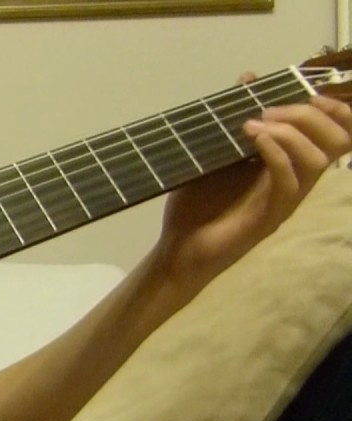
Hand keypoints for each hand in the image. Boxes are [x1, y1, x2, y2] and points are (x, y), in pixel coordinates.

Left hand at [156, 73, 351, 283]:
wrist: (177, 249)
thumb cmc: (197, 204)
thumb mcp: (215, 153)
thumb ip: (233, 118)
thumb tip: (247, 78)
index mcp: (289, 166)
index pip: (338, 135)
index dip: (335, 110)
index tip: (308, 92)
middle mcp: (295, 182)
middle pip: (336, 141)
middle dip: (307, 115)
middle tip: (268, 110)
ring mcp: (284, 201)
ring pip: (317, 160)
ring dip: (289, 132)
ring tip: (255, 124)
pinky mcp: (269, 217)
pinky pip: (289, 181)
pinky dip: (276, 153)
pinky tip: (253, 139)